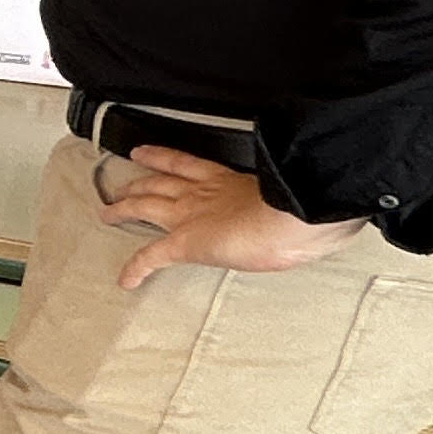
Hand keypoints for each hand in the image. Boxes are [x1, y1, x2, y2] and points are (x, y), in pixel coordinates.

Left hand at [101, 146, 364, 288]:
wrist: (298, 218)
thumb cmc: (306, 210)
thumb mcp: (300, 198)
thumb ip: (297, 198)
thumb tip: (324, 202)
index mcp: (231, 182)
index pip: (195, 167)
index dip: (171, 159)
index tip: (157, 154)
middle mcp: (205, 194)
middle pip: (163, 180)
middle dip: (142, 178)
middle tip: (127, 176)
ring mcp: (192, 216)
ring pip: (146, 206)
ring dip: (125, 207)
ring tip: (109, 211)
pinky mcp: (186, 243)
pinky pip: (151, 257)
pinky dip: (135, 268)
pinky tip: (125, 279)